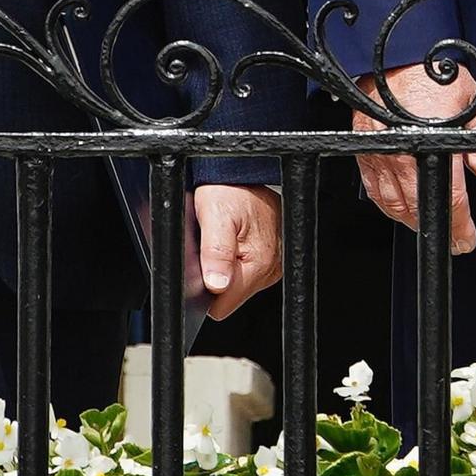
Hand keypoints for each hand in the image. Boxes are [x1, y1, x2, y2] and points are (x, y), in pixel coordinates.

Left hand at [184, 184, 282, 319]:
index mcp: (258, 262)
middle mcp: (272, 267)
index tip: (201, 267)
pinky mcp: (272, 258)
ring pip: (237, 286)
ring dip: (226, 270)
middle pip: (230, 297)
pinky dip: (235, 262)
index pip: (222, 304)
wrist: (244, 171)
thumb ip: (215, 253)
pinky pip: (246, 273)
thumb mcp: (214, 215)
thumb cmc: (227, 189)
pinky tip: (231, 242)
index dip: (204, 290)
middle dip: (216, 279)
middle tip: (211, 247)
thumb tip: (216, 286)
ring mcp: (274, 264)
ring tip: (222, 241)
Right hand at [353, 61, 475, 253]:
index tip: (467, 239)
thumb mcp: (470, 105)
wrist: (393, 55)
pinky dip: (388, 206)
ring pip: (394, 205)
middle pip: (419, 209)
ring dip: (413, 220)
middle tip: (454, 237)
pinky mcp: (364, 152)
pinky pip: (374, 191)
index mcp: (434, 143)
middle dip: (438, 228)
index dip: (460, 226)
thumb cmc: (433, 73)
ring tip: (429, 224)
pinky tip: (400, 209)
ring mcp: (380, 154)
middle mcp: (404, 154)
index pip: (450, 199)